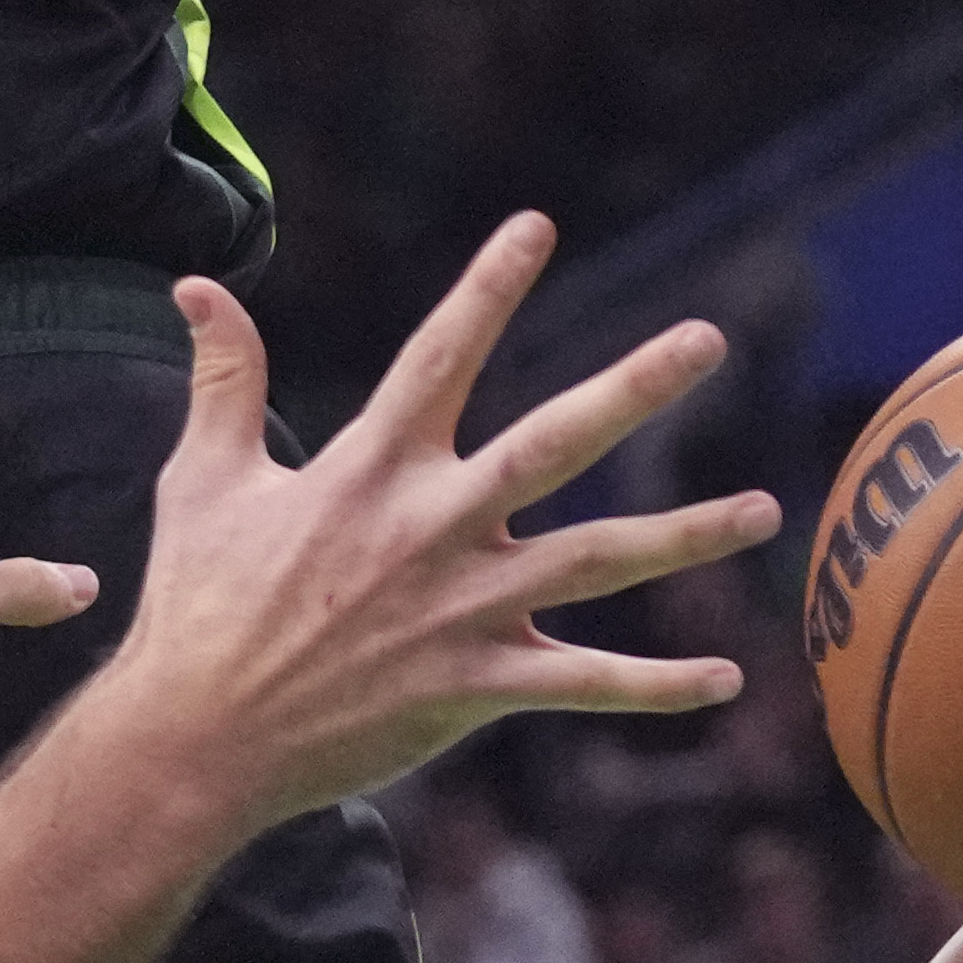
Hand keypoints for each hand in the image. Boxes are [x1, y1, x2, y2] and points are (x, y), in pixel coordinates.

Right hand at [99, 216, 783, 827]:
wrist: (197, 738)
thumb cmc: (199, 606)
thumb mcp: (205, 480)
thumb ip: (224, 379)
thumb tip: (197, 289)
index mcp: (370, 469)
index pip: (439, 354)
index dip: (489, 286)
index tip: (537, 224)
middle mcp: (431, 528)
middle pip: (554, 441)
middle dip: (634, 386)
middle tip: (707, 339)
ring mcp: (462, 608)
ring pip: (599, 559)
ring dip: (686, 534)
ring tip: (764, 508)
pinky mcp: (475, 687)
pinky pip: (584, 683)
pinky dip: (657, 685)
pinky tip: (725, 678)